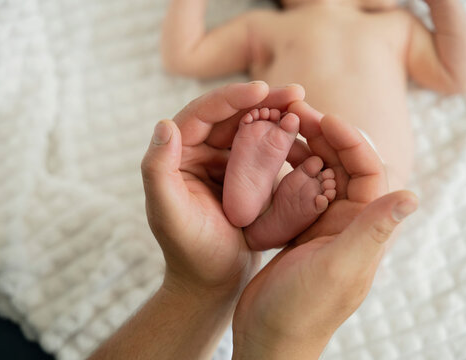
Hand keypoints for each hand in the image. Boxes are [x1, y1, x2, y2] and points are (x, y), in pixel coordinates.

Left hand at [141, 81, 304, 299]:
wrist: (211, 282)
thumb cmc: (189, 252)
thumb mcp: (169, 215)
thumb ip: (158, 171)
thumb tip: (164, 124)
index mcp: (177, 155)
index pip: (202, 114)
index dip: (231, 98)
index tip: (262, 88)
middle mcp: (198, 152)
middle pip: (232, 115)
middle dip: (263, 101)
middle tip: (296, 92)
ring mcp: (223, 163)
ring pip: (251, 129)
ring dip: (277, 118)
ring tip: (305, 112)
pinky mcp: (244, 177)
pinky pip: (265, 151)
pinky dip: (284, 144)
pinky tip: (307, 141)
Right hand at [233, 105, 417, 358]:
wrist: (269, 336)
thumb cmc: (302, 308)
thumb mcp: (339, 267)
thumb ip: (372, 231)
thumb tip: (412, 196)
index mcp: (363, 227)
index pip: (369, 171)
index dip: (351, 140)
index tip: (324, 119)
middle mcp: (348, 222)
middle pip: (343, 165)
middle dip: (324, 135)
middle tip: (297, 113)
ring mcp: (322, 224)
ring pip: (319, 172)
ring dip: (304, 147)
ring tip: (281, 127)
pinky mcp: (299, 228)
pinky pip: (297, 188)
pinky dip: (286, 168)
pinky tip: (268, 157)